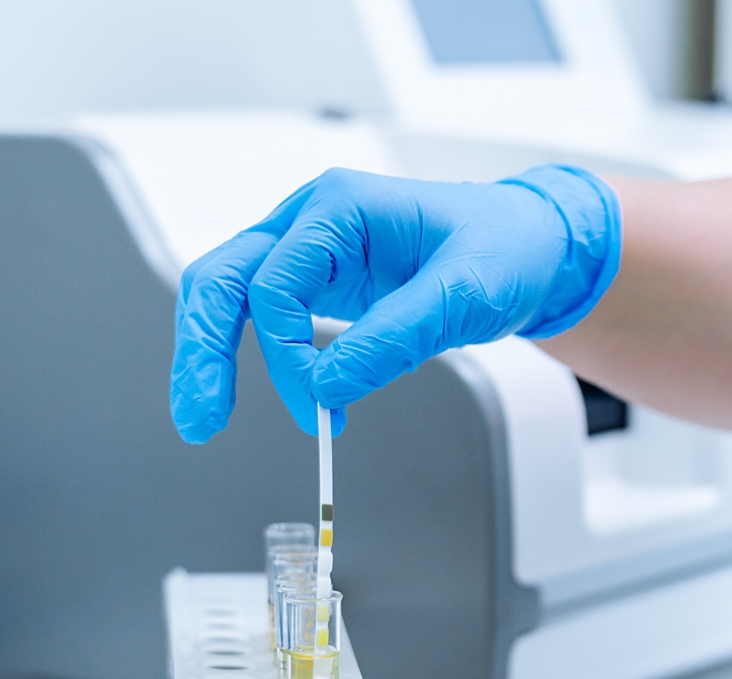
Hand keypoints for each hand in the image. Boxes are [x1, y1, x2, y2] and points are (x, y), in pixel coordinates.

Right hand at [170, 164, 620, 441]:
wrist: (530, 248)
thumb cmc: (504, 249)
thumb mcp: (462, 294)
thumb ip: (395, 338)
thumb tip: (328, 387)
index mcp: (340, 207)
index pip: (274, 281)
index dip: (285, 350)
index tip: (316, 400)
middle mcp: (311, 222)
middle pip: (223, 279)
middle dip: (203, 349)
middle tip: (202, 416)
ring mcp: (309, 252)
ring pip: (228, 296)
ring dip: (210, 356)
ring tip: (204, 417)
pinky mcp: (318, 284)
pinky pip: (264, 318)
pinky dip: (258, 359)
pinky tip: (280, 398)